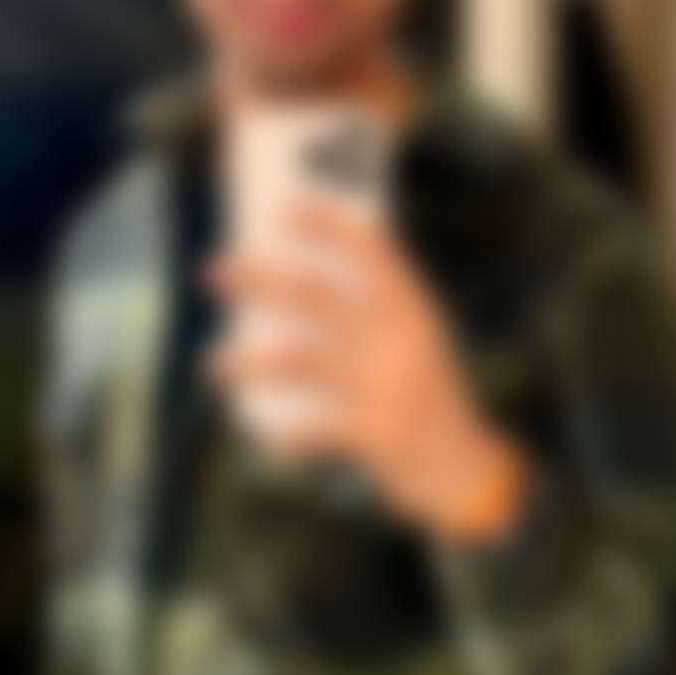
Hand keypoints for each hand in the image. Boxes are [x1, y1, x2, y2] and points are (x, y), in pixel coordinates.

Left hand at [204, 199, 529, 542]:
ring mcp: (384, 380)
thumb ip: (378, 313)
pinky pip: (313, 428)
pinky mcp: (374, 429)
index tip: (283, 206)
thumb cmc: (428, 398)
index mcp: (413, 307)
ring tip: (211, 363)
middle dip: (258, 279)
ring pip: (296, 359)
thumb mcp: (418, 342)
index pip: (371, 249)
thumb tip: (294, 286)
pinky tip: (268, 442)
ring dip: (246, 361)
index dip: (327, 223)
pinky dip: (287, 437)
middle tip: (211, 269)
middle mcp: (398, 334)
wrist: (464, 468)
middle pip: (314, 294)